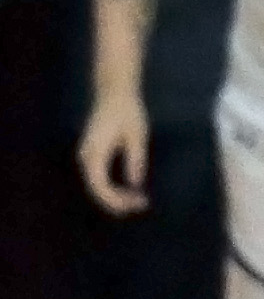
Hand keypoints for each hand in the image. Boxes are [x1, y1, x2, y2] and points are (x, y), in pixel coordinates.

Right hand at [79, 95, 150, 215]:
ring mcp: (87, 155)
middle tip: (142, 204)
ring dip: (116, 196)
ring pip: (97, 185)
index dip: (116, 199)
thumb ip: (135, 159)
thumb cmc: (128, 112)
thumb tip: (135, 183)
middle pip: (97, 189)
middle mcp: (86, 155)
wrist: (114, 94)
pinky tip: (130, 191)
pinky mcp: (92, 155)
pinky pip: (100, 178)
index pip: (100, 185)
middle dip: (118, 202)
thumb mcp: (137, 135)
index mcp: (95, 151)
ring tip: (139, 200)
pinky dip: (113, 188)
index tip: (137, 203)